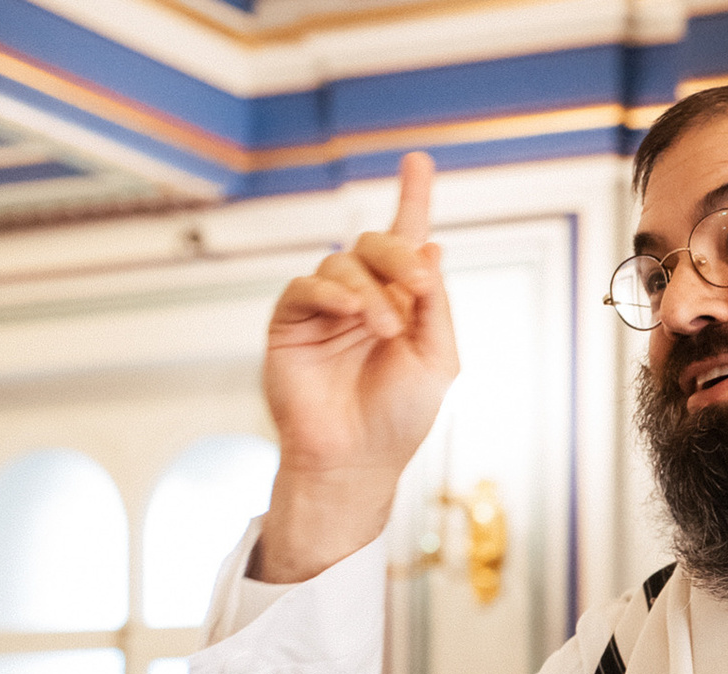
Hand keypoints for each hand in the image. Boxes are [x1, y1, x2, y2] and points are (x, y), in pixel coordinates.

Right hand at [259, 152, 458, 581]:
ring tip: (384, 330)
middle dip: (398, 254)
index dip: (412, 198)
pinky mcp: (291, 322)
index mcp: (403, 303)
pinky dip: (332, 293)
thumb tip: (431, 246)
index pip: (407, 242)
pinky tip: (351, 313)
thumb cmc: (399, 418)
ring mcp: (325, 308)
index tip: (418, 159)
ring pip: (342, 264)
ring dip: (370, 291)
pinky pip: (306, 287)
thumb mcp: (436, 359)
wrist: (356, 460)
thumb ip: (434, 304)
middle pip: (376, 244)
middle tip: (418, 283)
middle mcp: (364, 297)